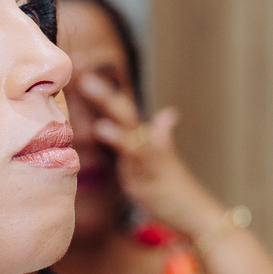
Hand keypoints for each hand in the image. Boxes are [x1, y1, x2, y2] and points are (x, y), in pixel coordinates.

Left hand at [76, 72, 222, 236]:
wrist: (193, 211)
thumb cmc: (170, 188)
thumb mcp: (156, 162)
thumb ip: (156, 137)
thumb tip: (168, 115)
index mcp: (141, 137)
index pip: (118, 107)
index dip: (99, 88)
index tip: (79, 66)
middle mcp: (145, 137)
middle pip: (120, 105)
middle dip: (99, 85)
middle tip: (78, 62)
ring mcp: (149, 149)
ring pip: (125, 118)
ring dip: (105, 100)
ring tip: (86, 83)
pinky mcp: (150, 167)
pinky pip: (132, 149)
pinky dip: (117, 137)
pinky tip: (100, 127)